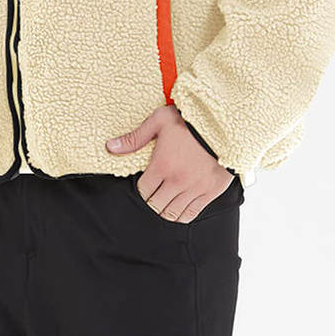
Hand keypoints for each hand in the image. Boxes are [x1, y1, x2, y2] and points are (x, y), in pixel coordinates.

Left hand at [105, 103, 233, 222]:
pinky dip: (182, 215)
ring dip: (165, 211)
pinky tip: (179, 209)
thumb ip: (134, 138)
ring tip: (164, 203)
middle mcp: (177, 182)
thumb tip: (111, 146)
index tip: (145, 183)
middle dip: (152, 201)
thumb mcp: (159, 121)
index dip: (141, 189)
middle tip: (154, 194)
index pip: (143, 190)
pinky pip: (192, 214)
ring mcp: (194, 189)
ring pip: (173, 214)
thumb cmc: (190, 120)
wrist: (223, 124)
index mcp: (161, 165)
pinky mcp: (210, 192)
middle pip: (156, 205)